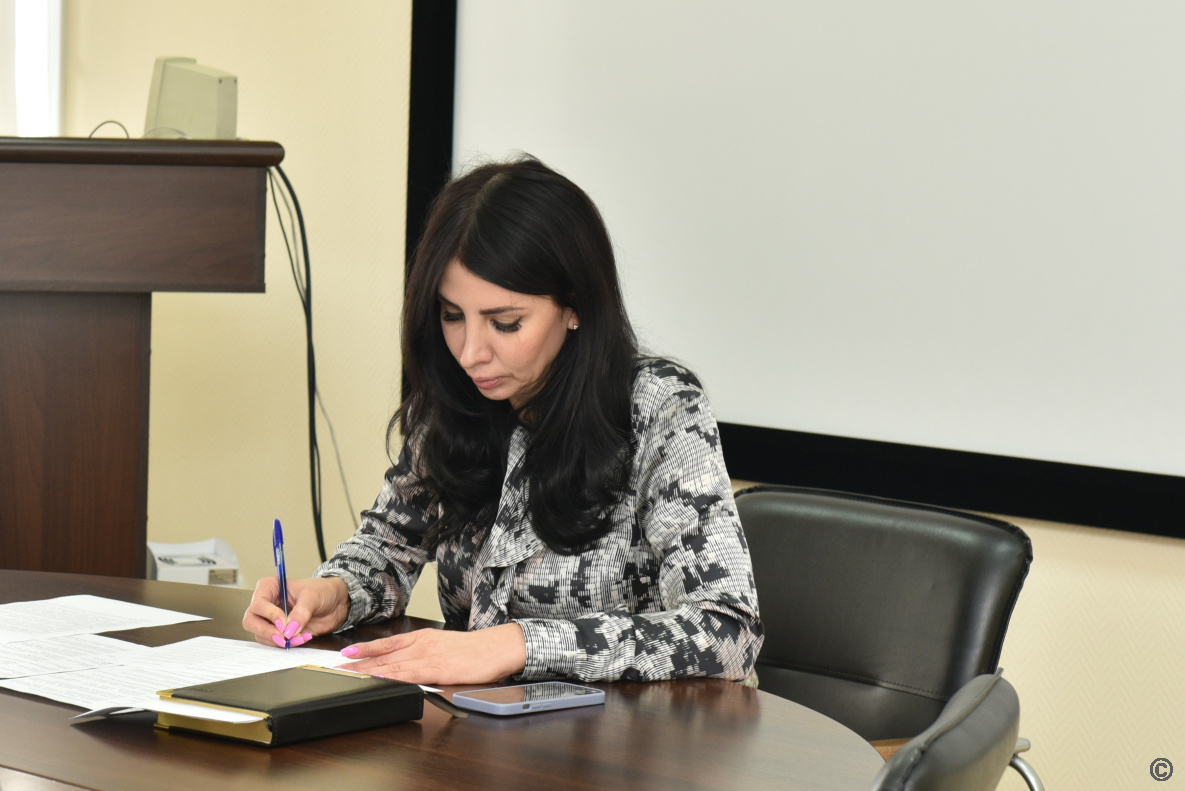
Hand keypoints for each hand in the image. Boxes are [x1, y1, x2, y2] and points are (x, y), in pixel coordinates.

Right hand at [242, 575, 349, 647]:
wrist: (337, 602)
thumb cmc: (322, 590)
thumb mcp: (313, 596)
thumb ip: (301, 612)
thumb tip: (289, 630)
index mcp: (269, 588)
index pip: (258, 604)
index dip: (269, 615)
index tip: (284, 622)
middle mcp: (266, 604)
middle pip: (251, 621)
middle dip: (266, 631)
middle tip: (284, 638)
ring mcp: (271, 620)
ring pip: (261, 635)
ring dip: (278, 640)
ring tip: (299, 637)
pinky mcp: (280, 632)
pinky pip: (274, 642)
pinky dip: (286, 644)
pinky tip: (301, 638)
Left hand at [340, 623, 526, 685]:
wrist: (498, 647)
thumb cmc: (475, 650)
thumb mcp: (444, 646)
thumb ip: (425, 654)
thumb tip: (407, 665)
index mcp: (423, 637)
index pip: (387, 644)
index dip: (364, 649)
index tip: (344, 654)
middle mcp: (422, 644)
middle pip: (384, 655)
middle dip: (359, 662)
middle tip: (337, 668)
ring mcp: (429, 656)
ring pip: (393, 665)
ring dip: (369, 671)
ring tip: (349, 675)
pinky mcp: (439, 669)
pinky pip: (411, 674)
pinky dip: (393, 676)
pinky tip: (380, 678)